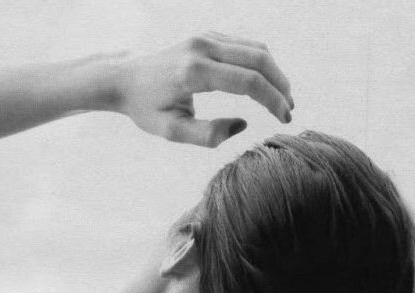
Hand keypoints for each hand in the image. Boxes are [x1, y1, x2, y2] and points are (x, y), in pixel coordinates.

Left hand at [116, 34, 293, 147]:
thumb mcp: (172, 132)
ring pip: (254, 48)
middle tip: (290, 110)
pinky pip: (244, 45)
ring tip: (283, 99)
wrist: (124, 77)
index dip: (272, 101)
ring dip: (274, 73)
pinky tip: (266, 85)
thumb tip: (242, 125)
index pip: (247, 82)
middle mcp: (203, 47)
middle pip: (258, 59)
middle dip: (280, 86)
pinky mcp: (207, 36)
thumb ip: (207, 135)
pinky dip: (261, 63)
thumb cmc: (146, 108)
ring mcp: (206, 37)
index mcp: (194, 72)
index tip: (285, 118)